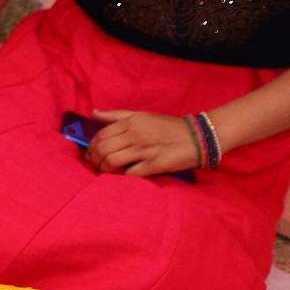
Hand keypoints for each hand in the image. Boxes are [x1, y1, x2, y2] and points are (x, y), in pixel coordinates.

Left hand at [83, 109, 200, 177]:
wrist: (198, 136)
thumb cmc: (168, 126)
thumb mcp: (142, 115)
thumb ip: (116, 115)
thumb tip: (93, 112)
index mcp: (131, 122)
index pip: (101, 135)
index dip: (91, 147)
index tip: (91, 154)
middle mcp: (135, 134)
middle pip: (103, 149)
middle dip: (94, 160)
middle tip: (95, 165)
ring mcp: (145, 150)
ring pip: (112, 161)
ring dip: (104, 169)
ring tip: (105, 172)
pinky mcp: (155, 164)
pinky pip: (129, 173)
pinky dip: (121, 176)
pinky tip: (121, 176)